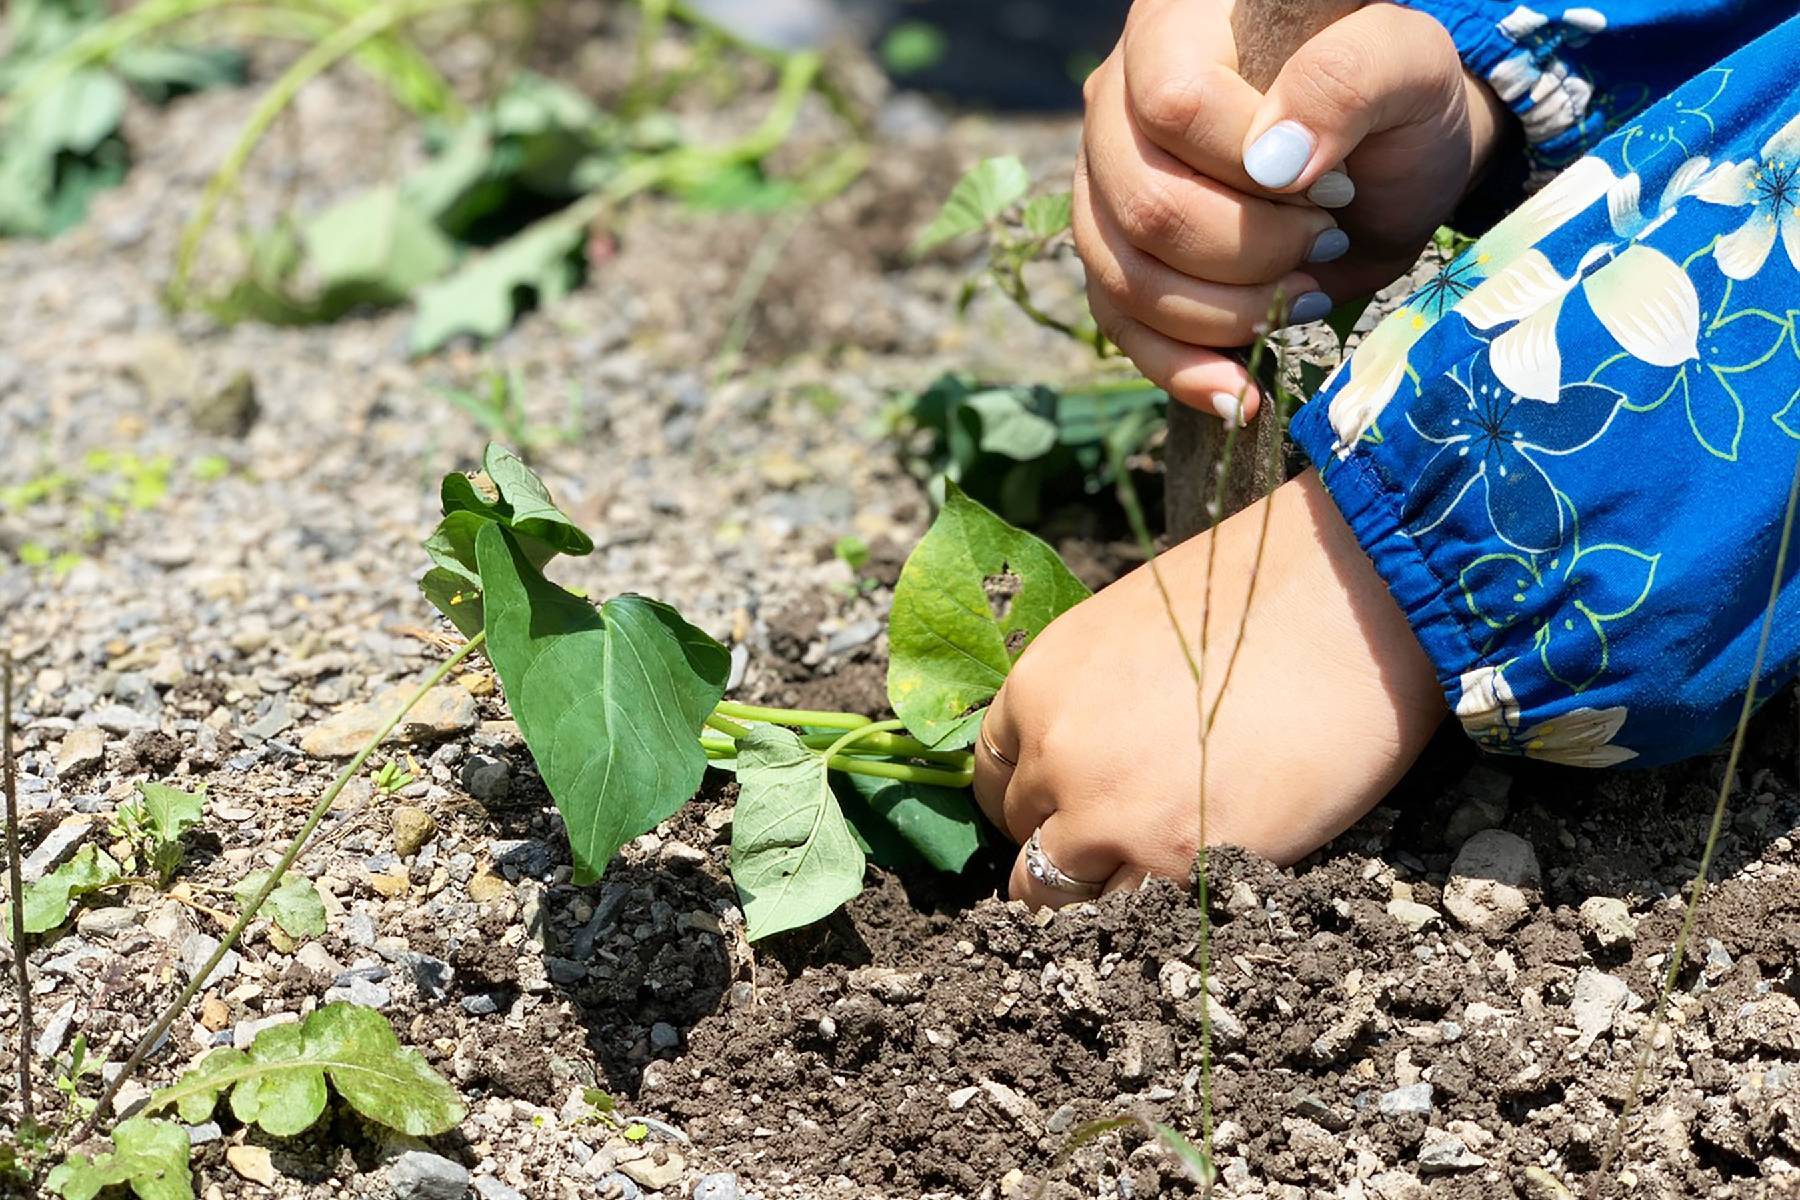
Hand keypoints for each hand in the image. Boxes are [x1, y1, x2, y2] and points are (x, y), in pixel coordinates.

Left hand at [971, 471, 1445, 904]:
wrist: (1352, 602)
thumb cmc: (1260, 597)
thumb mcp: (1128, 630)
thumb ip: (1088, 696)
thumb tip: (1082, 750)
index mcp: (1037, 685)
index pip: (990, 773)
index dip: (1027, 798)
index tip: (1058, 810)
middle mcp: (1056, 755)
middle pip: (1024, 837)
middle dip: (1061, 845)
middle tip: (1120, 840)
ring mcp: (1109, 817)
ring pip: (1056, 895)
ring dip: (1096, 893)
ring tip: (1154, 873)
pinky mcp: (1178, 865)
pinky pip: (1129, 920)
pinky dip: (1149, 915)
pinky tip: (1192, 886)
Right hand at [1074, 0, 1510, 422]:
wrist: (1386, 170)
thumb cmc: (1396, 103)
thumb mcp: (1407, 65)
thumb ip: (1348, 79)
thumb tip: (1273, 161)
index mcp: (1174, 29)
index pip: (1173, 104)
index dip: (1250, 164)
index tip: (1332, 184)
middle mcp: (1116, 106)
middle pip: (1146, 206)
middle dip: (1251, 250)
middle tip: (1326, 242)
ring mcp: (1102, 190)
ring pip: (1126, 278)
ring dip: (1230, 312)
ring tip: (1305, 291)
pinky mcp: (1114, 263)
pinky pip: (1120, 330)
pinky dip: (1185, 373)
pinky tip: (1240, 393)